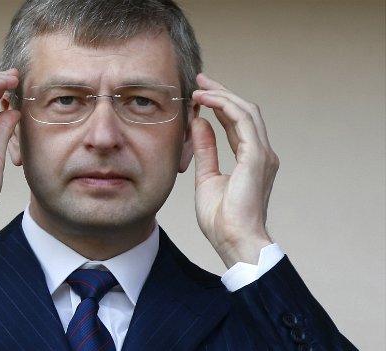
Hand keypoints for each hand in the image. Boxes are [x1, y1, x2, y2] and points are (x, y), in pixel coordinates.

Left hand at [190, 73, 279, 267]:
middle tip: (199, 80)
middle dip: (221, 92)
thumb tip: (198, 124)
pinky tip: (204, 102)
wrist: (234, 240)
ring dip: (222, 95)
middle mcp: (261, 153)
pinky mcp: (256, 156)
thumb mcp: (207, 177)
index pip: (236, 122)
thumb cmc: (222, 219)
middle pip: (243, 111)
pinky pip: (242, 121)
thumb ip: (205, 149)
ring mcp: (262, 154)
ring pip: (245, 111)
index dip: (219, 104)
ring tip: (198, 88)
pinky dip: (224, 106)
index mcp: (252, 159)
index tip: (199, 93)